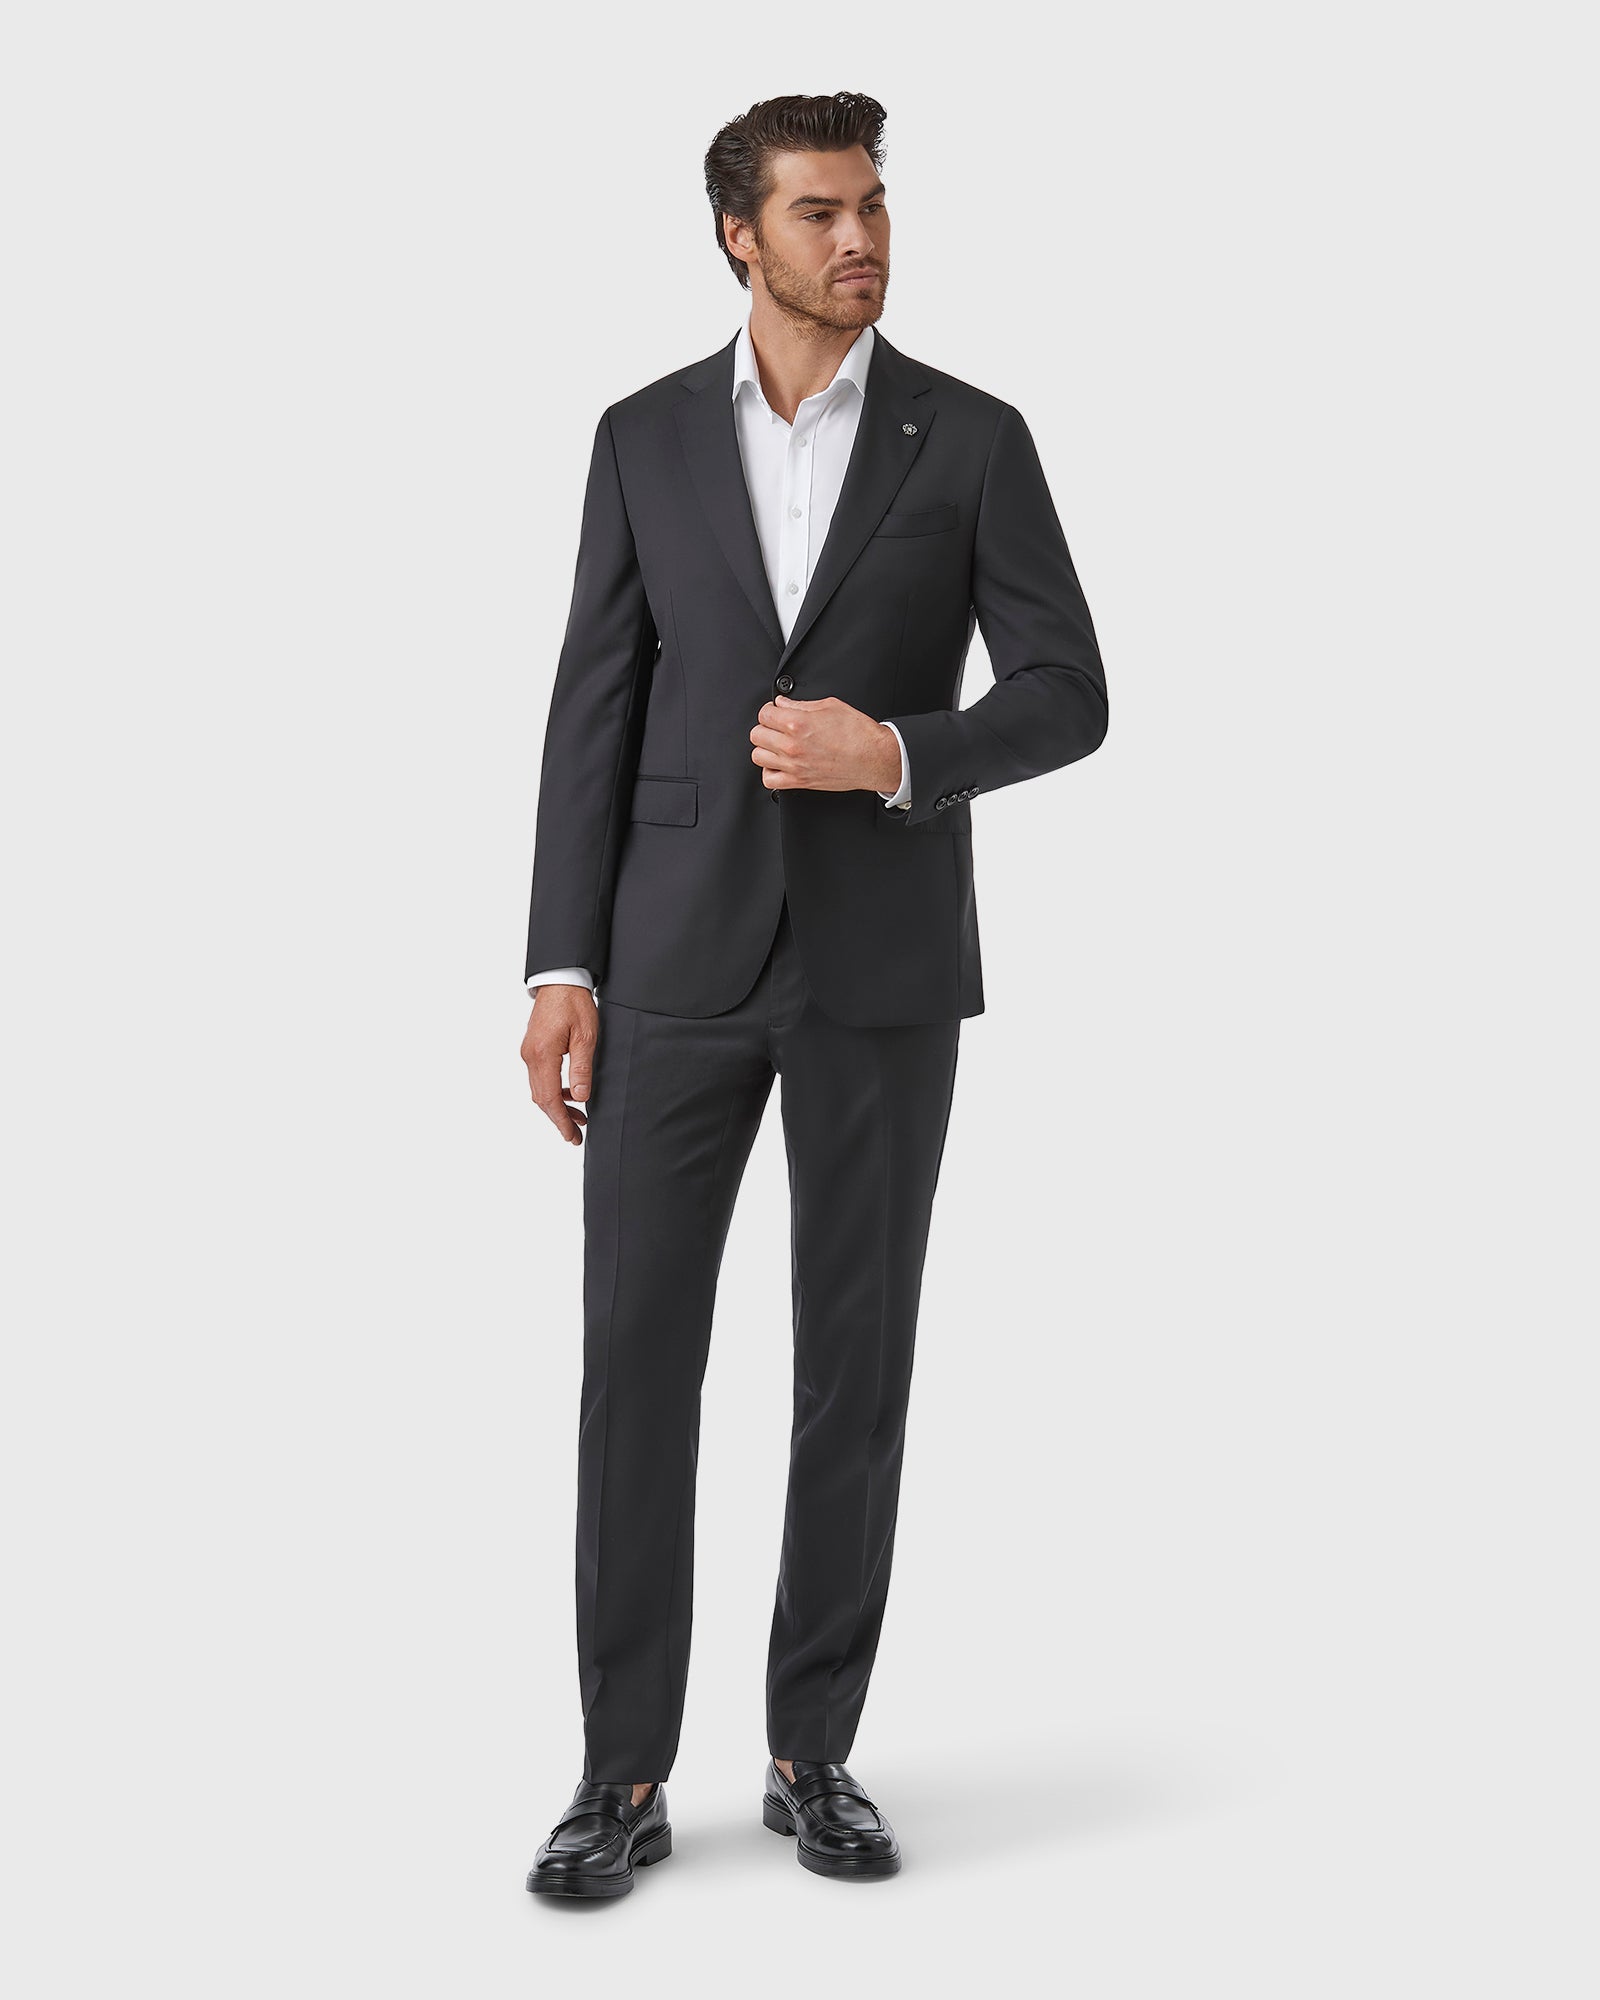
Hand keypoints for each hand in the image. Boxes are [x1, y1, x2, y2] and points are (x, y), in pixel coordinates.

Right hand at [521, 987, 598, 1145]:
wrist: (560, 981)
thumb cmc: (574, 1004)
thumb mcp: (586, 1036)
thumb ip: (582, 1068)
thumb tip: (580, 1097)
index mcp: (542, 1055)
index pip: (549, 1098)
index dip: (560, 1120)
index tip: (571, 1136)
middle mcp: (530, 1056)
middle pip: (541, 1098)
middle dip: (558, 1119)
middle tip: (575, 1135)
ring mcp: (528, 1052)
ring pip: (539, 1090)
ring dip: (556, 1106)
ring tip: (578, 1118)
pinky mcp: (532, 1048)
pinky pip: (540, 1077)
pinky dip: (553, 1091)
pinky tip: (570, 1094)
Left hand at [749, 694, 900, 793]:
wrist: (873, 758)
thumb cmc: (858, 733)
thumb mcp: (830, 706)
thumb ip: (801, 705)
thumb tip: (784, 703)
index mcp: (798, 723)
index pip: (764, 714)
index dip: (770, 710)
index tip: (776, 712)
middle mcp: (792, 745)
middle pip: (757, 734)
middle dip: (766, 727)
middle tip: (777, 726)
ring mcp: (794, 765)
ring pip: (758, 756)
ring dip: (765, 748)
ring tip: (777, 744)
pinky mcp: (799, 781)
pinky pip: (769, 780)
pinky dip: (769, 772)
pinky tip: (778, 764)